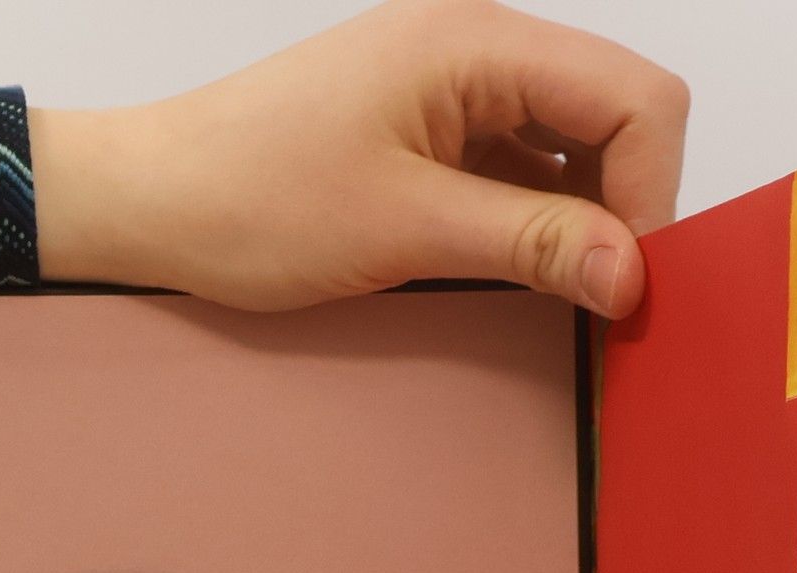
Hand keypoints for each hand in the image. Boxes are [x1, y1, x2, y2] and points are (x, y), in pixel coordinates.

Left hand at [79, 0, 687, 318]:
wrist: (148, 204)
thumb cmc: (248, 198)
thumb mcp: (404, 227)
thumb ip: (530, 241)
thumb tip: (631, 272)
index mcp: (480, 44)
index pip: (636, 100)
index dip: (649, 195)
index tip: (624, 287)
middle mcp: (477, 54)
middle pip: (612, 122)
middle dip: (621, 211)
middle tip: (601, 305)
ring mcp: (451, 98)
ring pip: (565, 157)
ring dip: (572, 227)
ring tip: (554, 302)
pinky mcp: (423, 143)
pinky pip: (510, 179)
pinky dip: (525, 231)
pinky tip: (510, 283)